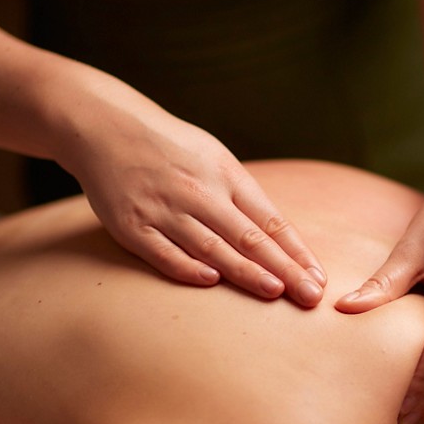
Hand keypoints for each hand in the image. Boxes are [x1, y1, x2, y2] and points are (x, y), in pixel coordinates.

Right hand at [67, 118, 326, 305]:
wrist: (104, 127)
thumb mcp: (215, 159)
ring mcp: (164, 209)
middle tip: (310, 295)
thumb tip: (280, 240)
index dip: (296, 252)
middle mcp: (198, 192)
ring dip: (244, 271)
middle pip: (248, 237)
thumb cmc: (171, 148)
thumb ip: (244, 197)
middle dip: (283, 268)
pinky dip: (186, 267)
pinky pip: (163, 251)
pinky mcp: (130, 224)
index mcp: (225, 175)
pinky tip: (211, 281)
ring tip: (275, 292)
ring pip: (211, 246)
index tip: (318, 277)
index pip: (270, 221)